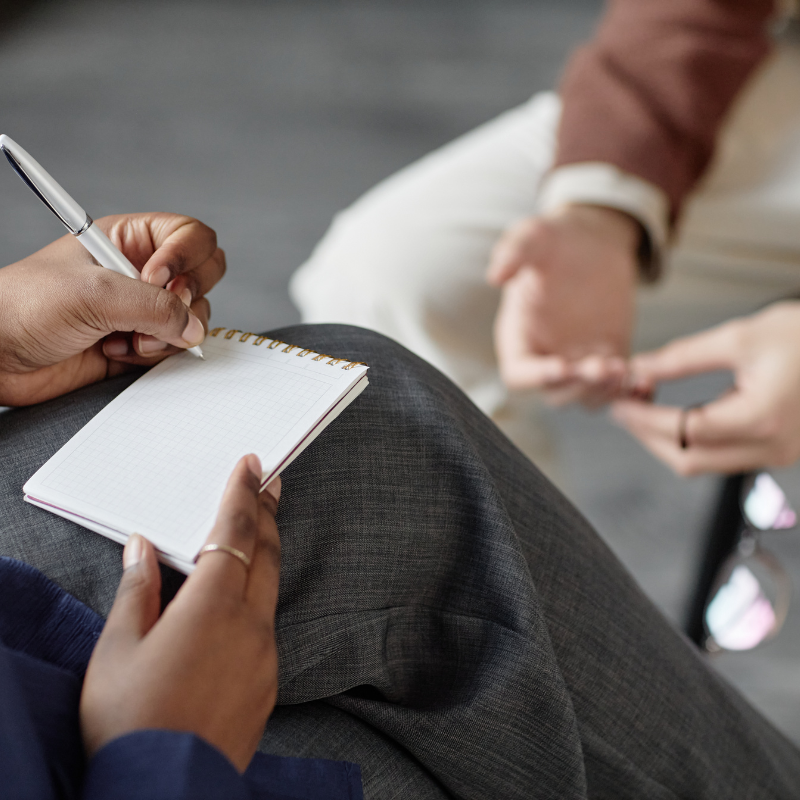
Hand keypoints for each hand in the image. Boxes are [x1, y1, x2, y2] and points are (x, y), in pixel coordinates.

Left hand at [0, 212, 225, 405]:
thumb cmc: (26, 307)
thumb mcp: (95, 294)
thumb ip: (154, 307)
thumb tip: (194, 327)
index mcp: (130, 241)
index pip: (190, 236)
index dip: (185, 258)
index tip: (156, 278)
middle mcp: (142, 273)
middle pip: (204, 275)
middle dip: (187, 299)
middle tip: (159, 310)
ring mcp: (143, 310)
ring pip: (194, 318)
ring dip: (166, 334)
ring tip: (126, 337)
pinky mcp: (140, 344)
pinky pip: (175, 349)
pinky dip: (154, 355)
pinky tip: (118, 352)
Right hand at [80, 455, 280, 772]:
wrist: (164, 794)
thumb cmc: (130, 721)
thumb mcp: (117, 650)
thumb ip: (137, 591)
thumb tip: (142, 547)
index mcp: (211, 607)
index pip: (234, 533)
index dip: (242, 495)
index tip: (251, 465)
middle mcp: (250, 624)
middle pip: (266, 553)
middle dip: (266, 513)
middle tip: (269, 484)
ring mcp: (265, 654)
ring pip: (272, 587)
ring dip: (267, 552)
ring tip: (259, 529)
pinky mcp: (268, 682)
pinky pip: (268, 624)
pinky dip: (260, 596)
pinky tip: (245, 598)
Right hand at [488, 204, 639, 406]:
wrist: (592, 241)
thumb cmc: (555, 239)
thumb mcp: (533, 237)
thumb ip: (513, 253)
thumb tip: (495, 275)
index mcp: (518, 337)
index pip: (518, 372)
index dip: (536, 377)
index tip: (561, 366)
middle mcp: (544, 356)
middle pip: (556, 391)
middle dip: (579, 385)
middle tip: (603, 366)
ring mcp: (577, 362)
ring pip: (587, 395)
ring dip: (605, 390)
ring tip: (624, 369)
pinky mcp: (607, 358)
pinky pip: (616, 387)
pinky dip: (630, 391)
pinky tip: (645, 380)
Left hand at [612, 301, 799, 474]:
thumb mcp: (741, 336)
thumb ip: (683, 357)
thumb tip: (639, 368)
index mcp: (761, 418)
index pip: (684, 430)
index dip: (644, 418)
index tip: (619, 402)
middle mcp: (771, 447)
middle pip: (688, 459)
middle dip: (648, 436)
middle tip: (623, 408)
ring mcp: (777, 454)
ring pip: (704, 464)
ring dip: (667, 442)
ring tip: (643, 410)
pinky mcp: (778, 451)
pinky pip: (723, 458)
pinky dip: (691, 442)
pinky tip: (675, 417)